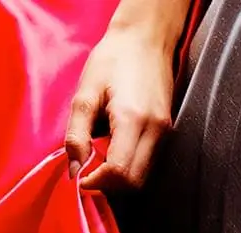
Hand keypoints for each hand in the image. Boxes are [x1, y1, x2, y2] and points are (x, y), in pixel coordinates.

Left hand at [64, 28, 177, 190]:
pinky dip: (129, 167)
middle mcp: (156, 129)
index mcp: (133, 119)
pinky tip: (111, 154)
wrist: (145, 39)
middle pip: (135, 181)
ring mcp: (165, 130)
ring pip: (144, 175)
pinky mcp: (166, 129)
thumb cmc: (112, 60)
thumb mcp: (84, 95)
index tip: (79, 179)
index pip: (120, 172)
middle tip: (86, 175)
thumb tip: (74, 169)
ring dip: (118, 179)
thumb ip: (76, 135)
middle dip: (108, 186)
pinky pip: (149, 161)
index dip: (97, 183)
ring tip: (96, 165)